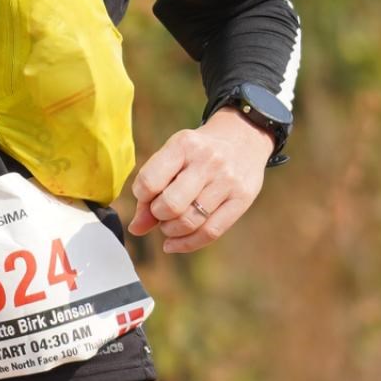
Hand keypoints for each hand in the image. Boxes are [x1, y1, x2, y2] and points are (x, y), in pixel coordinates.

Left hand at [128, 108, 271, 253]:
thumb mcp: (172, 157)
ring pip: (190, 222)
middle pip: (171, 205)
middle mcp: (208, 161)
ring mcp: (227, 180)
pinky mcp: (243, 198)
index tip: (146, 197)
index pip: (150, 181)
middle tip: (160, 212)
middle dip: (158, 215)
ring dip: (171, 231)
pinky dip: (187, 244)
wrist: (244, 137)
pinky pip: (211, 232)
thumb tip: (136, 228)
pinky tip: (174, 243)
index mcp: (184, 144)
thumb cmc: (197, 153)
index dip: (141, 197)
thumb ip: (151, 188)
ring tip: (169, 225)